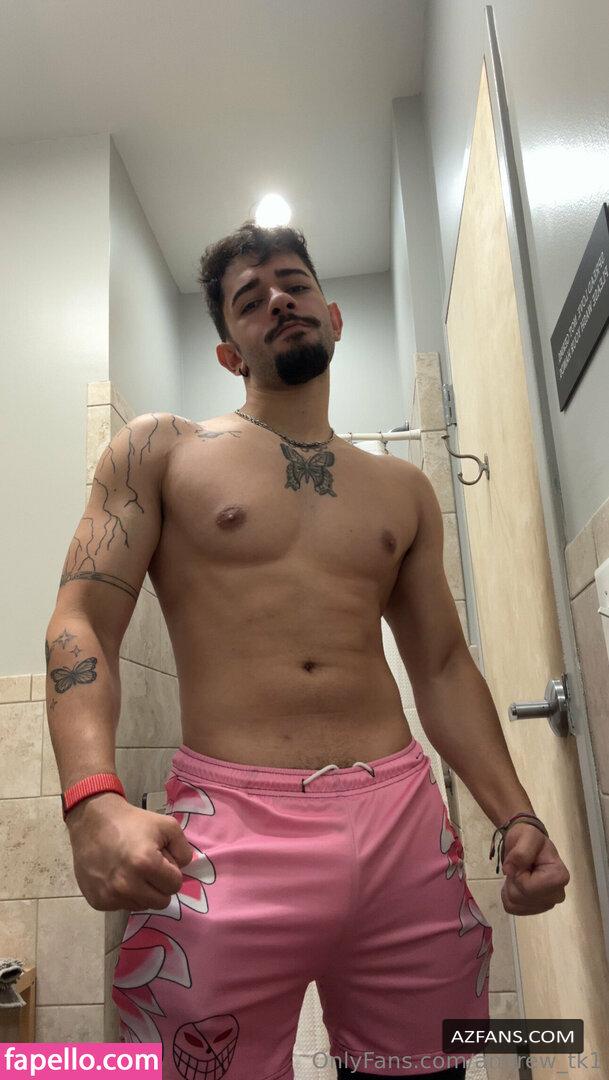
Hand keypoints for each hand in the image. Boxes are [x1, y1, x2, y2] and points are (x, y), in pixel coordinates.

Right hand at [67, 793, 193, 910]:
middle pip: (161, 902)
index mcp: (146, 864)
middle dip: (160, 885)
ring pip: (143, 906)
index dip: (171, 871)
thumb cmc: (132, 822)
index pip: (175, 885)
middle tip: (148, 867)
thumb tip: (182, 869)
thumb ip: (183, 849)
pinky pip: (123, 907)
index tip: (160, 859)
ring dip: (142, 892)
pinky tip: (117, 876)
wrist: (92, 822)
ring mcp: (111, 896)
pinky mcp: (98, 902)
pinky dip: (124, 895)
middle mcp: (128, 885)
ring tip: (131, 870)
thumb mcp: (166, 825)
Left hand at [500, 823, 569, 915]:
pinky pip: (512, 908)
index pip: (528, 888)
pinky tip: (517, 882)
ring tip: (520, 872)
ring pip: (515, 905)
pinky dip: (508, 895)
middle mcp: (557, 895)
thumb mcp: (527, 836)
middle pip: (521, 898)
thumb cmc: (529, 838)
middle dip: (514, 881)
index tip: (524, 863)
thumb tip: (509, 870)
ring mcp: (546, 904)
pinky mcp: (535, 909)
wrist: (527, 843)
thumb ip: (521, 852)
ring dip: (511, 887)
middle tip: (520, 867)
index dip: (519, 874)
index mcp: (559, 877)